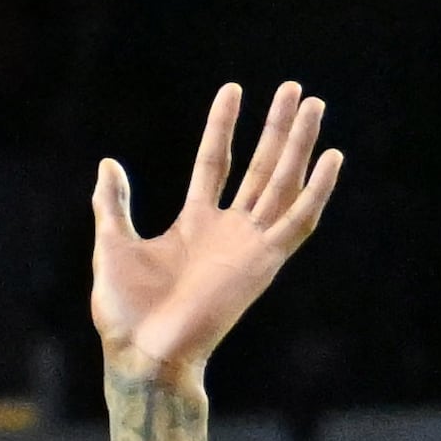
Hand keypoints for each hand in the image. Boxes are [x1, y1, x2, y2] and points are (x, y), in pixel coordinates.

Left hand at [92, 82, 343, 381]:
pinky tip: (331, 158)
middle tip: (295, 89)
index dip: (223, 126)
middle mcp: (228, 229)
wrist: (142, 351)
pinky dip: (317, 191)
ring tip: (314, 105)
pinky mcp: (264, 262)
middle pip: (260, 166)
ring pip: (284, 183)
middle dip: (277, 128)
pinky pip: (298, 222)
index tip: (233, 90)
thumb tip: (109, 163)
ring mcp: (249, 244)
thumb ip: (113, 204)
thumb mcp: (113, 243)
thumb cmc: (125, 310)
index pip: (216, 162)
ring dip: (301, 146)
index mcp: (194, 224)